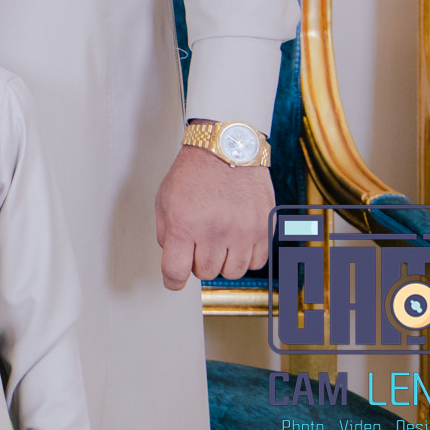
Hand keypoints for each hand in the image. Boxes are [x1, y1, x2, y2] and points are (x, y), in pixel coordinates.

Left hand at [156, 144, 273, 288]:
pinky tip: (237, 238)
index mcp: (185, 225)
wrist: (227, 148)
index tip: (174, 280)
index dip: (173, 281)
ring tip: (218, 240)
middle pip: (204, 273)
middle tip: (198, 242)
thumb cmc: (194, 173)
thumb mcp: (164, 200)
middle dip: (197, 261)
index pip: (175, 272)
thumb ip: (165, 234)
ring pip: (232, 272)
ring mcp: (243, 232)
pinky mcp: (265, 229)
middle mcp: (215, 232)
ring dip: (222, 261)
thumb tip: (173, 261)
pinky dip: (246, 255)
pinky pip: (256, 262)